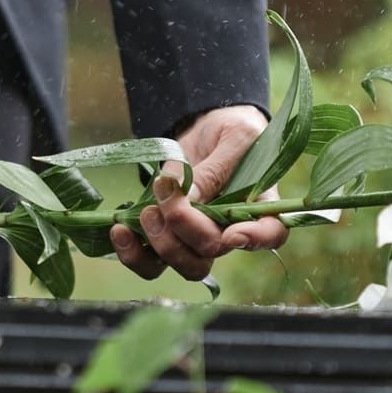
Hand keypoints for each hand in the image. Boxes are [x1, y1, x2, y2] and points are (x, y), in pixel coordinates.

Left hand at [110, 105, 287, 280]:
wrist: (203, 127)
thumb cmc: (229, 129)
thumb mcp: (232, 136)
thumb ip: (215, 169)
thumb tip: (189, 199)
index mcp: (259, 203)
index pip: (271, 234)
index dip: (255, 240)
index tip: (232, 234)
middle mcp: (231, 229)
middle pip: (213, 252)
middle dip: (185, 230)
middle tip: (165, 195)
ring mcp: (198, 236)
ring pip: (184, 265)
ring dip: (160, 246)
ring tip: (144, 214)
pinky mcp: (169, 234)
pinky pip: (153, 262)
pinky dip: (133, 253)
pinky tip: (120, 230)